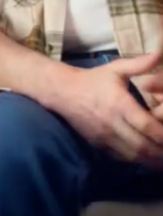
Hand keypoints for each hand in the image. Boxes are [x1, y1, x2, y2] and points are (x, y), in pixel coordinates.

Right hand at [49, 51, 162, 169]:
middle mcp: (112, 123)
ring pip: (133, 156)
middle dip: (160, 152)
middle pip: (142, 145)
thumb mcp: (115, 69)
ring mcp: (104, 135)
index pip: (146, 125)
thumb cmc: (92, 79)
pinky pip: (121, 157)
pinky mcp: (98, 143)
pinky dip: (137, 161)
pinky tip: (147, 160)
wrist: (62, 91)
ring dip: (152, 160)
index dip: (162, 134)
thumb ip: (138, 64)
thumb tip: (159, 54)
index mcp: (119, 103)